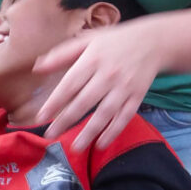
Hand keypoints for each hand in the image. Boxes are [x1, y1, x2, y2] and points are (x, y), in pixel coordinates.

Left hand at [33, 22, 161, 150]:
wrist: (153, 42)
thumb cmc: (114, 42)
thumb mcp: (87, 41)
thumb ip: (62, 54)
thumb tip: (37, 67)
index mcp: (93, 59)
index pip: (70, 84)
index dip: (55, 101)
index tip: (41, 116)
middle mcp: (108, 74)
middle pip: (84, 101)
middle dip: (66, 120)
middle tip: (50, 136)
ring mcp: (124, 87)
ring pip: (104, 113)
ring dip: (89, 132)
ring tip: (75, 148)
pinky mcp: (137, 97)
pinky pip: (124, 118)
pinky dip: (113, 132)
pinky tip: (101, 144)